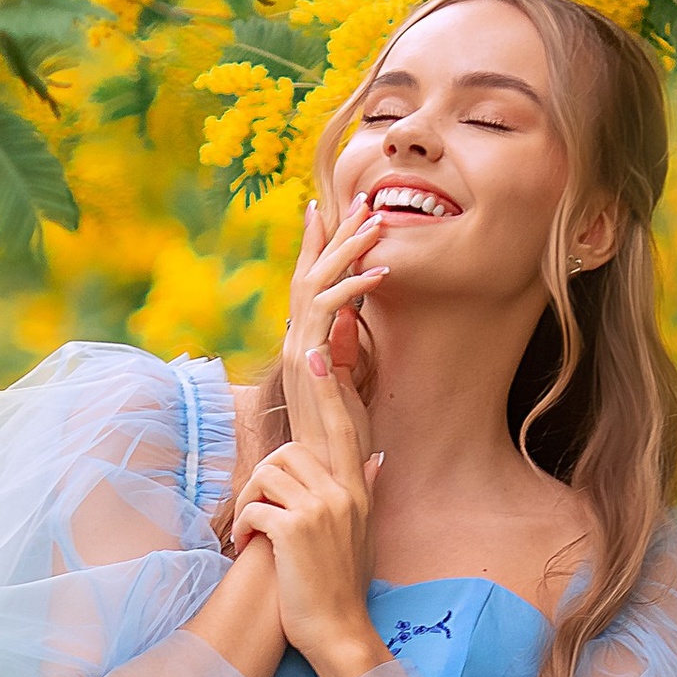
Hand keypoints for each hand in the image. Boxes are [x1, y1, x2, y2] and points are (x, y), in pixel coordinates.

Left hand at [228, 402, 385, 676]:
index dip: (326, 391)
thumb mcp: (363, 534)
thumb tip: (378, 461)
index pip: (344, 427)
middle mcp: (344, 492)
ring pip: (267, 473)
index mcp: (357, 490)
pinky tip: (249, 549)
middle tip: (257, 512)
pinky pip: (256, 506)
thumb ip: (366, 492)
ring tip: (253, 534)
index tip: (313, 356)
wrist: (338, 633)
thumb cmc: (341, 587)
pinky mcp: (295, 529)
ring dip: (249, 502)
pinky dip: (244, 527)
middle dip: (262, 477)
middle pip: (289, 449)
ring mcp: (321, 510)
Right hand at [273, 193, 383, 471]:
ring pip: (317, 283)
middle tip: (363, 198)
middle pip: (309, 273)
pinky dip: (353, 289)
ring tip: (376, 223)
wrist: (324, 477)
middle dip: (335, 233)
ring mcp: (299, 352)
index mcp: (305, 345)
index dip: (318, 245)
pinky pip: (328, 313)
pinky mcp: (310, 364)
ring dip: (347, 250)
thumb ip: (345, 352)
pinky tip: (380, 274)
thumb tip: (349, 320)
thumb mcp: (348, 387)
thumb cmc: (339, 441)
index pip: (308, 283)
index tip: (331, 209)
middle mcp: (296, 343)